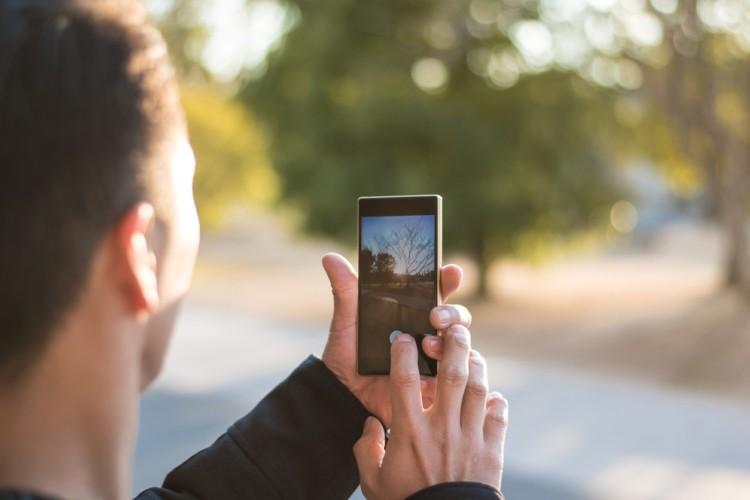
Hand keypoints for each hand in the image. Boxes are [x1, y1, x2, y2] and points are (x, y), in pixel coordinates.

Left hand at [321, 253, 470, 425]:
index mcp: (410, 314)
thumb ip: (345, 292)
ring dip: (450, 344)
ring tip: (428, 346)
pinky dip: (448, 375)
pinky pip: (454, 381)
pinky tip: (431, 377)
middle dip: (452, 313)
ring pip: (460, 347)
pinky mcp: (432, 388)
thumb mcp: (346, 324)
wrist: (342, 397)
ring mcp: (433, 361)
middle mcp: (427, 335)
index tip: (450, 272)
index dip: (447, 279)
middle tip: (435, 316)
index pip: (437, 291)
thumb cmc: (346, 356)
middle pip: (456, 318)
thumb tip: (330, 258)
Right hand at [354, 329, 507, 498]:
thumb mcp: (373, 481)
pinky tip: (493, 395)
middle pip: (451, 374)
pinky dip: (497, 402)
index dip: (403, 352)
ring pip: (478, 390)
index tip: (402, 337)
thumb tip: (370, 425)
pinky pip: (498, 418)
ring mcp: (470, 438)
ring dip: (477, 366)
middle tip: (454, 327)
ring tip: (473, 353)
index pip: (404, 379)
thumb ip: (367, 449)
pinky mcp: (491, 452)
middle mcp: (442, 428)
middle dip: (454, 345)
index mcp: (410, 432)